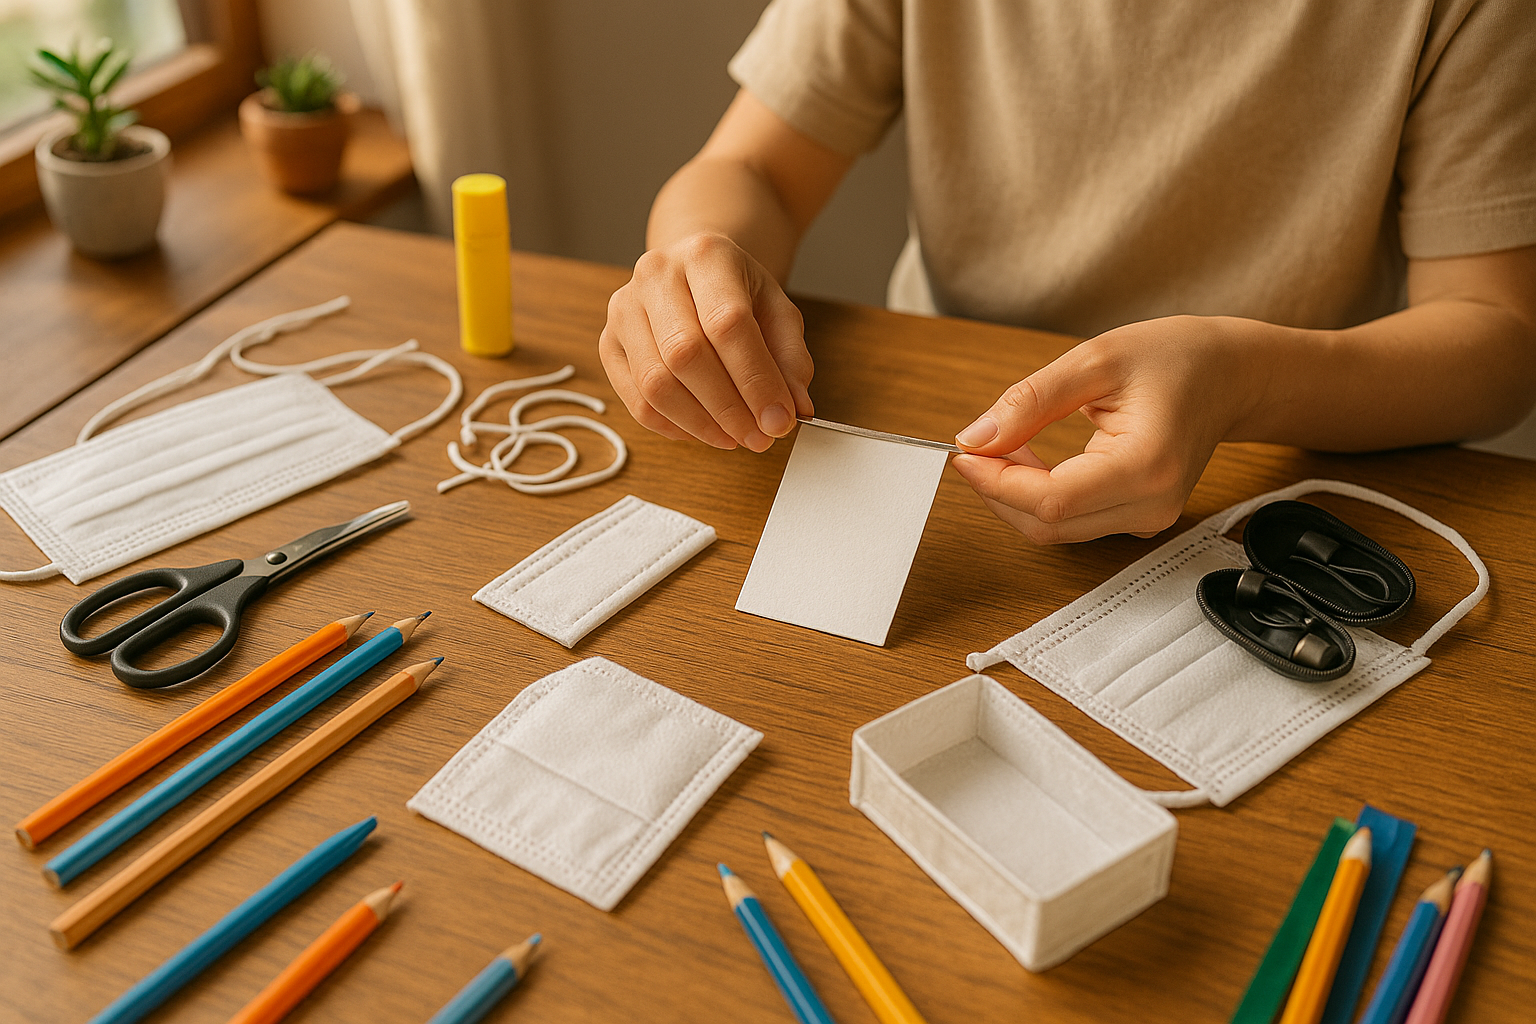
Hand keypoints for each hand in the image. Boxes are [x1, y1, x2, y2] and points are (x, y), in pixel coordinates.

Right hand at [599, 232, 813, 450]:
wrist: (694, 272)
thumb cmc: (737, 293)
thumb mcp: (778, 311)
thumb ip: (790, 359)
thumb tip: (795, 408)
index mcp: (705, 255)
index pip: (727, 323)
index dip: (755, 379)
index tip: (779, 420)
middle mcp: (656, 275)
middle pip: (685, 354)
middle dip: (728, 408)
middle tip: (759, 437)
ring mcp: (624, 309)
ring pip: (655, 384)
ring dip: (700, 424)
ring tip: (734, 438)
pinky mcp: (608, 343)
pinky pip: (636, 401)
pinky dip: (674, 427)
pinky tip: (703, 430)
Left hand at [950, 316, 1252, 543]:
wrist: (1229, 375)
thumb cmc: (1175, 358)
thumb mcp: (1096, 359)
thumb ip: (1031, 401)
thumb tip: (977, 437)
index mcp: (1146, 466)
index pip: (1051, 500)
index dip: (996, 482)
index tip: (964, 452)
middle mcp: (1151, 505)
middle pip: (1048, 525)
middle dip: (998, 490)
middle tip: (976, 445)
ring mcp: (1147, 518)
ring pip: (1055, 530)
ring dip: (1015, 494)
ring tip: (1005, 445)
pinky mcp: (1137, 518)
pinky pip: (1072, 522)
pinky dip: (1038, 497)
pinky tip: (1030, 460)